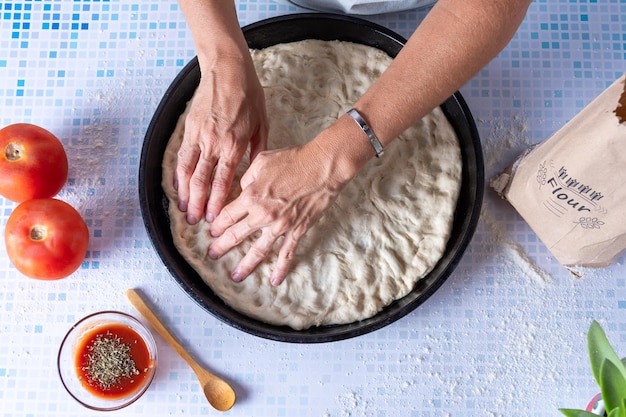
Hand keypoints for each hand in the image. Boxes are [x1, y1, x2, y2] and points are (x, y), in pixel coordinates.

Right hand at [175, 54, 267, 224]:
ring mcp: (199, 136)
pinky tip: (177, 186)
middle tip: (194, 222)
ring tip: (182, 210)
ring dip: (184, 193)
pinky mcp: (189, 128)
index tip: (212, 218)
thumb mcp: (263, 124)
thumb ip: (258, 152)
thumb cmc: (250, 96)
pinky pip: (181, 155)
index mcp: (235, 145)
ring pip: (186, 171)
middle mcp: (214, 144)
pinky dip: (177, 174)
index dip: (215, 203)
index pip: (222, 182)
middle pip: (201, 181)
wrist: (228, 69)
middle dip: (197, 204)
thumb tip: (255, 174)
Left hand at [207, 140, 347, 285]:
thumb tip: (243, 189)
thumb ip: (247, 177)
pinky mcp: (297, 230)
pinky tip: (274, 281)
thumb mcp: (262, 161)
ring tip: (236, 275)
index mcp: (251, 195)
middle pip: (236, 235)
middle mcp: (262, 214)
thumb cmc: (293, 159)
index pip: (227, 215)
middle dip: (222, 246)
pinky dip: (281, 269)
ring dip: (245, 264)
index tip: (211, 232)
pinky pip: (287, 253)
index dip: (217, 225)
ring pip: (258, 250)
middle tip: (212, 255)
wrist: (322, 166)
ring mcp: (280, 225)